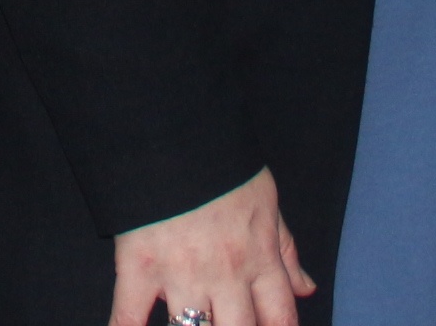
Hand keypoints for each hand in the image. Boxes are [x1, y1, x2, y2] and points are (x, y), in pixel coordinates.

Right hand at [109, 169, 313, 325]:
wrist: (174, 130)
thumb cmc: (224, 165)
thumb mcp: (266, 202)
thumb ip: (285, 250)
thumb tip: (306, 289)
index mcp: (259, 258)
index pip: (280, 318)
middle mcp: (225, 276)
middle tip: (227, 324)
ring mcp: (181, 275)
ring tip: (190, 325)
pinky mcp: (140, 269)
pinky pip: (130, 316)